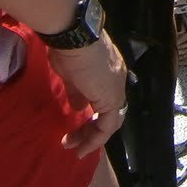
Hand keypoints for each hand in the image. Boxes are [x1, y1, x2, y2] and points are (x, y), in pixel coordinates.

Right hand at [45, 31, 128, 154]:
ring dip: (91, 137)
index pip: (106, 100)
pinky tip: (82, 146)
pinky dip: (96, 138)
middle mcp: (117, 81)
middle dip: (91, 130)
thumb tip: (79, 108)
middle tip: (73, 141)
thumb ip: (77, 93)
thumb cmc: (69, 50)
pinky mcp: (111, 98)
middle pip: (110, 113)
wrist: (75, 37)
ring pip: (110, 121)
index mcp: (109, 73)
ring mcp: (116, 89)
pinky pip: (108, 125)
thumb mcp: (71, 75)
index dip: (93, 116)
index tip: (76, 125)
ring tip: (75, 148)